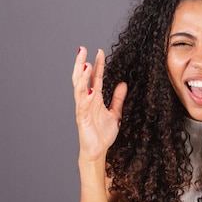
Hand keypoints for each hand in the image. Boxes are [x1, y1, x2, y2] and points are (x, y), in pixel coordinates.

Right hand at [72, 47, 127, 161]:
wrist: (98, 151)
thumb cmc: (103, 134)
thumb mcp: (115, 113)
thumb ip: (118, 99)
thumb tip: (122, 83)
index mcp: (95, 99)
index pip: (95, 77)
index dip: (97, 65)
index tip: (100, 51)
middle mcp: (87, 101)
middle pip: (82, 79)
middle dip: (81, 64)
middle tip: (82, 49)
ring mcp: (83, 109)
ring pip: (79, 90)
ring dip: (82, 78)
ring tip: (85, 65)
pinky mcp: (82, 119)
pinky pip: (83, 107)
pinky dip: (85, 98)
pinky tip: (89, 91)